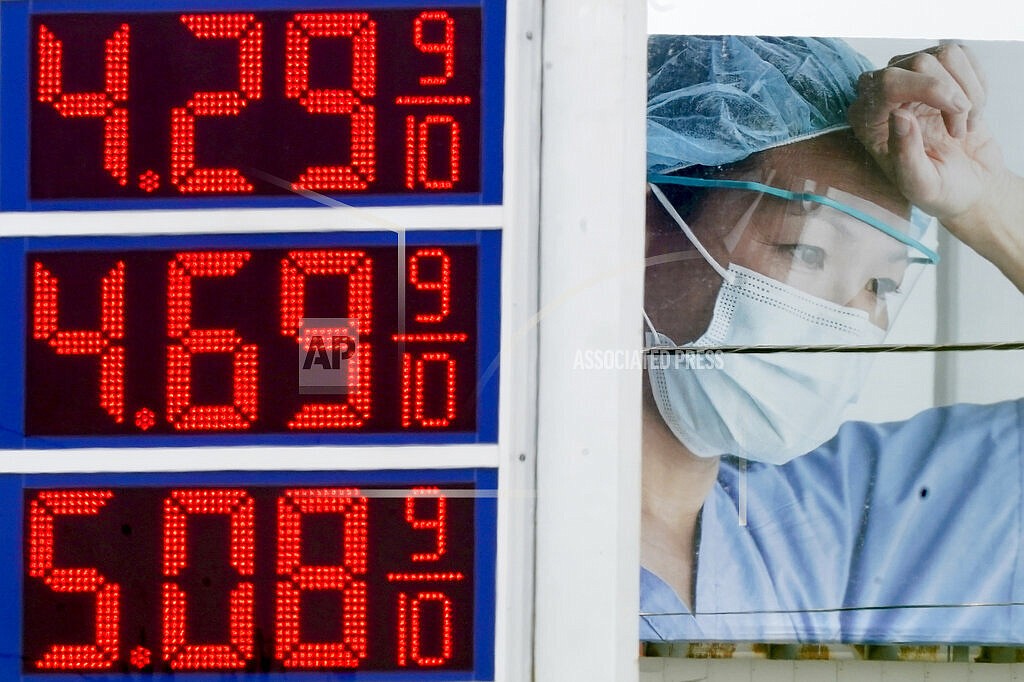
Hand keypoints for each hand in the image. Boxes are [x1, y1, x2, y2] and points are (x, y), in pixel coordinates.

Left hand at [848, 43, 1006, 225]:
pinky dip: (977, 84)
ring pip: (946, 54)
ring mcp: (910, 77)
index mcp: (867, 120)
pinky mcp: (938, 71)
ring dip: (967, 91)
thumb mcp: (920, 184)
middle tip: (959, 131)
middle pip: (919, 62)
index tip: (957, 112)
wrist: (969, 183)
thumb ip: (905, 155)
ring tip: (964, 124)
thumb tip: (898, 115)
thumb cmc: (939, 188)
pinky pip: (963, 55)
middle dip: (952, 95)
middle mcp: (882, 93)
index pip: (887, 83)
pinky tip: (971, 111)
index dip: (928, 88)